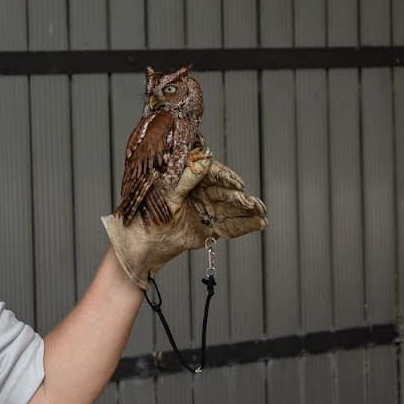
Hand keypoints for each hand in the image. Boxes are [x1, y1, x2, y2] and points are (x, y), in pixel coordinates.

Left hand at [101, 151, 266, 289]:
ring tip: (262, 213)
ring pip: (230, 210)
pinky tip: (260, 224)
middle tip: (252, 203)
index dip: (225, 178)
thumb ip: (186, 180)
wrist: (142, 245)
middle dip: (239, 198)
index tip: (237, 183)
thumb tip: (204, 159)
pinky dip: (244, 226)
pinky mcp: (209, 228)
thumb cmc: (147, 214)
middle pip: (224, 193)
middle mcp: (199, 193)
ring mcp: (205, 211)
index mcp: (188, 180)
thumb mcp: (166, 195)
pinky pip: (229, 226)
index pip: (211, 174)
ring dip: (247, 211)